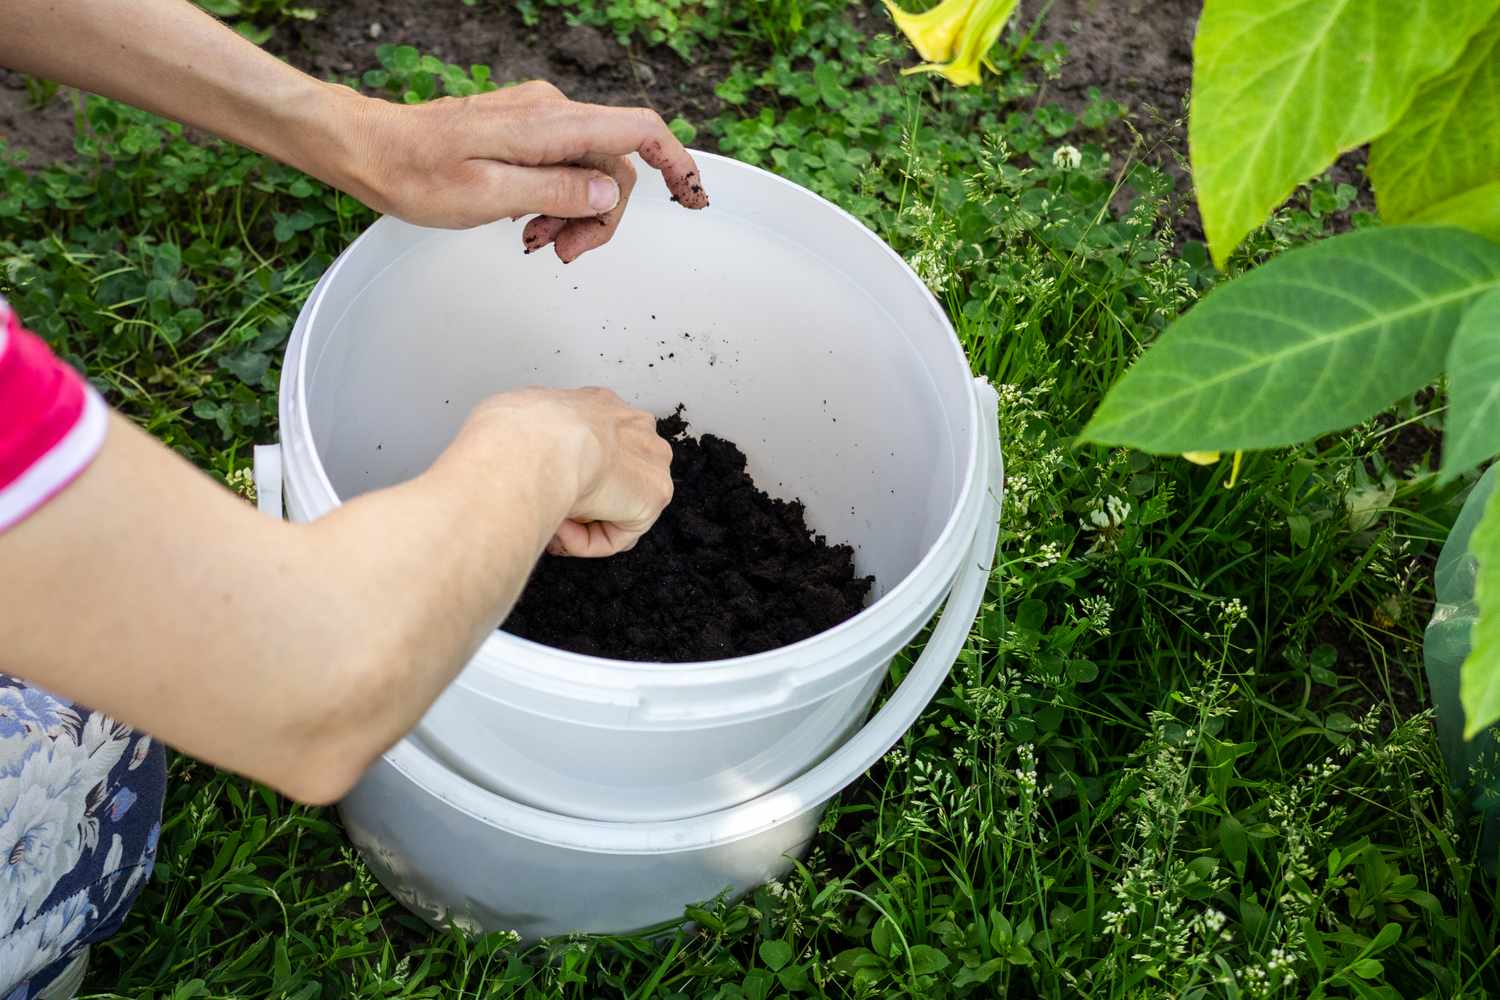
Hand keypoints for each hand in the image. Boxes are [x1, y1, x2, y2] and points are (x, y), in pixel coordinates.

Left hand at [342, 81, 709, 262]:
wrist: (371, 149)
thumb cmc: (418, 173)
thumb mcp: (489, 196)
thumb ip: (556, 193)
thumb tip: (610, 195)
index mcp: (550, 124)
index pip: (637, 129)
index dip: (675, 162)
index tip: (692, 197)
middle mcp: (552, 112)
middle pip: (614, 166)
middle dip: (601, 217)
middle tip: (562, 254)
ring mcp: (539, 120)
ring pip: (589, 172)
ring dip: (576, 215)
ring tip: (536, 243)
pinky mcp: (525, 132)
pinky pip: (563, 167)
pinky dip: (556, 202)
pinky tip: (527, 225)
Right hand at [453, 388, 673, 556]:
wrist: (536, 444)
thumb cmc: (516, 429)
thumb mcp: (513, 415)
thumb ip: (528, 432)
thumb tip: (514, 440)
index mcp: (599, 405)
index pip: (596, 445)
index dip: (569, 472)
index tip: (545, 487)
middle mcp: (632, 426)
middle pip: (613, 477)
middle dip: (582, 501)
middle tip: (547, 511)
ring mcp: (650, 460)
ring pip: (615, 508)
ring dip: (580, 523)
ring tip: (548, 521)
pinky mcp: (655, 495)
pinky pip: (618, 534)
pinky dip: (588, 541)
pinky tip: (563, 527)